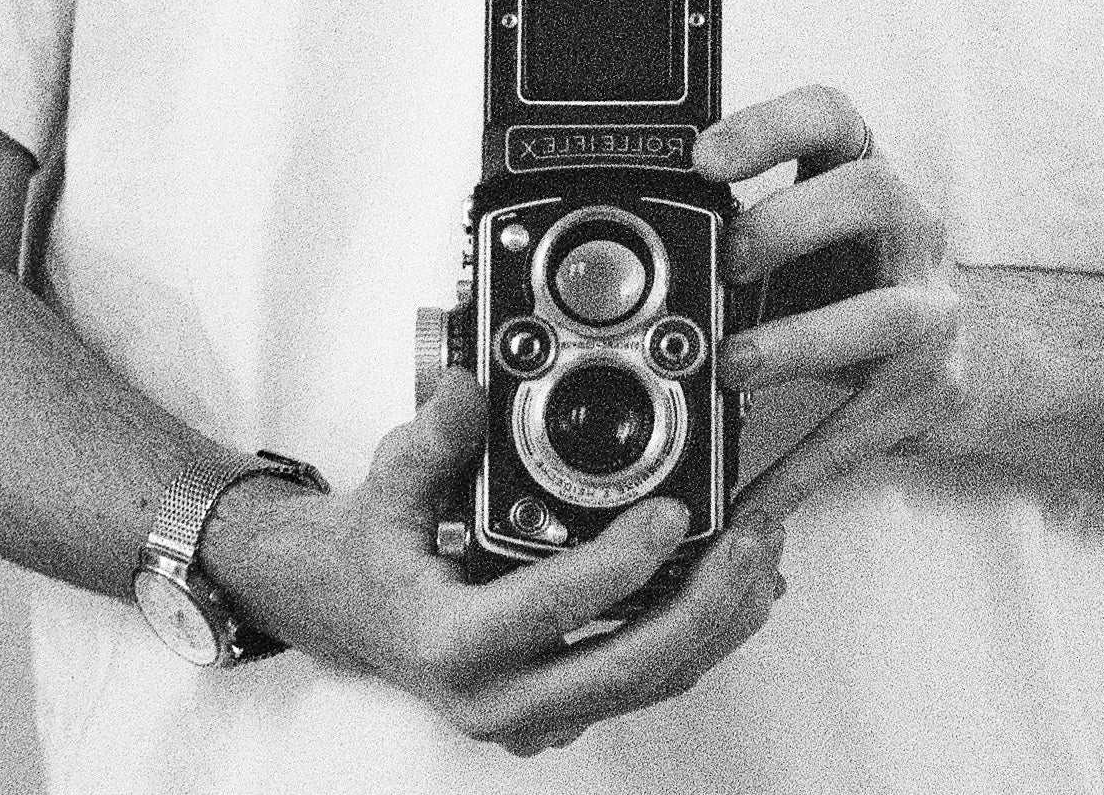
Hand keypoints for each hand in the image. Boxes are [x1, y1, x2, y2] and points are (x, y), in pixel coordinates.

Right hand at [204, 370, 786, 756]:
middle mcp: (493, 697)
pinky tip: (738, 592)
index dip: (620, 565)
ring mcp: (530, 716)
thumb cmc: (370, 550)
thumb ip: (432, 438)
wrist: (345, 608)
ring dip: (718, 622)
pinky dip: (699, 638)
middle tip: (749, 538)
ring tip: (759, 553)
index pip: (550, 610)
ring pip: (648, 684)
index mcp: (448, 643)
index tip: (671, 514)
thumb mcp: (389, 484)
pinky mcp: (560, 710)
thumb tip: (465, 387)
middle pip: (625, 667)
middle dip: (703, 604)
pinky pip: (644, 685)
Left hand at [695, 85, 972, 520]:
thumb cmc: (857, 281)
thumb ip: (734, 228)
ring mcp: (929, 310)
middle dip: (790, 223)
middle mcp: (909, 230)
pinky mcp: (929, 390)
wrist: (976, 353)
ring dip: (800, 341)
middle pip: (871, 194)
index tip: (702, 156)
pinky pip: (863, 431)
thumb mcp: (805, 235)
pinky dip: (801, 470)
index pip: (830, 117)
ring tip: (733, 367)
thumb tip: (615, 248)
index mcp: (862, 174)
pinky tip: (752, 500)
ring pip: (883, 314)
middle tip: (727, 261)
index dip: (769, 127)